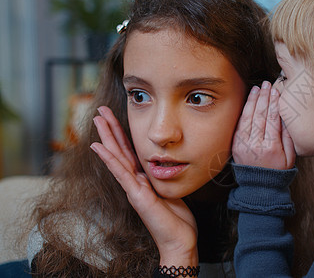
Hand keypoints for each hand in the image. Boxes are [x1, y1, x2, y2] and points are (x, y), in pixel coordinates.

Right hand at [90, 106, 197, 266]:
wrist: (179, 240)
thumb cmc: (176, 219)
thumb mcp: (170, 191)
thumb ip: (162, 178)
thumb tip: (162, 164)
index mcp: (143, 179)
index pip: (129, 152)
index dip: (121, 134)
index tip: (113, 117)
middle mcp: (135, 182)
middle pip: (119, 150)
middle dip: (110, 129)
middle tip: (99, 110)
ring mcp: (133, 188)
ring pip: (117, 158)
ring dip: (106, 137)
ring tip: (97, 120)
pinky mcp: (137, 196)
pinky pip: (122, 173)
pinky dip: (109, 159)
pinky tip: (99, 147)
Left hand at [232, 81, 294, 169]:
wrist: (259, 187)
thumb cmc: (278, 171)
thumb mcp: (291, 156)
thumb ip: (288, 136)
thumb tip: (285, 116)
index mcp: (271, 147)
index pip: (272, 119)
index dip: (274, 103)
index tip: (276, 91)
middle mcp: (255, 145)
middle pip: (259, 115)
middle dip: (264, 97)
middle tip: (267, 84)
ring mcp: (243, 145)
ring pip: (248, 117)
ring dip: (253, 100)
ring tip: (258, 88)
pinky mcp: (236, 145)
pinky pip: (240, 124)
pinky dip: (244, 110)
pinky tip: (249, 101)